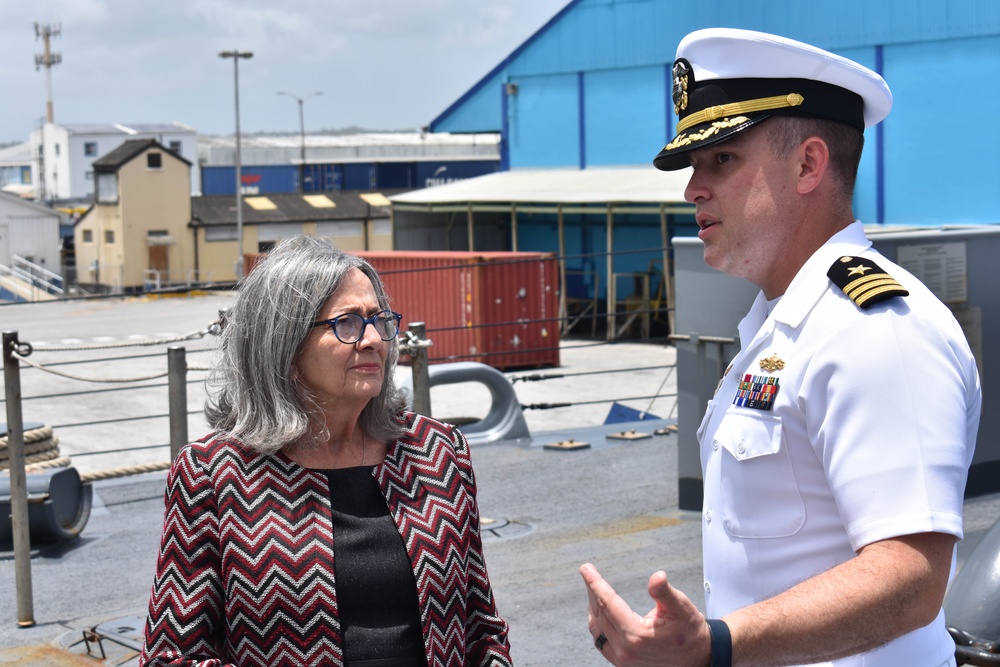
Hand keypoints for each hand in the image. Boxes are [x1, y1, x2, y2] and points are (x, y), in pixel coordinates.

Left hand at [580, 563, 711, 666]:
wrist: (699, 659)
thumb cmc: (690, 631)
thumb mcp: (682, 608)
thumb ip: (665, 592)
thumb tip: (657, 576)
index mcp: (636, 635)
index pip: (608, 603)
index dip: (595, 583)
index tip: (585, 568)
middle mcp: (625, 650)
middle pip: (600, 614)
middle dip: (593, 591)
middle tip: (589, 573)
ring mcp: (623, 660)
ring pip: (597, 629)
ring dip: (593, 608)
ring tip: (593, 589)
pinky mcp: (623, 664)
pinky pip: (602, 642)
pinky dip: (598, 624)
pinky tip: (600, 612)